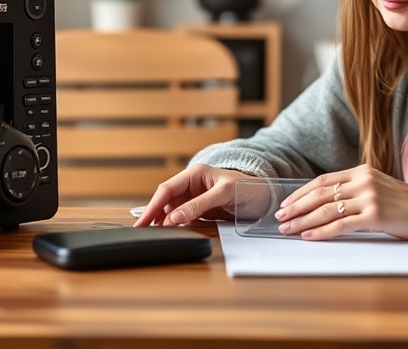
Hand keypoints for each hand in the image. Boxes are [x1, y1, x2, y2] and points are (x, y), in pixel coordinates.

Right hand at [133, 164, 256, 226]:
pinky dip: (174, 225)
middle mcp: (192, 185)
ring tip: (155, 234)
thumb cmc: (248, 188)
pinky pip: (182, 217)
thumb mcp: (224, 194)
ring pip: (171, 210)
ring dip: (163, 221)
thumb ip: (199, 205)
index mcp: (195, 174)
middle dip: (154, 215)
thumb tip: (174, 217)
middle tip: (143, 231)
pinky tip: (170, 232)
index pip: (167, 189)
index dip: (153, 205)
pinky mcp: (199, 209)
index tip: (145, 220)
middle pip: (166, 200)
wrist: (265, 196)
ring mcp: (195, 197)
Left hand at [274, 164, 407, 239]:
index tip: (286, 203)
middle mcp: (363, 181)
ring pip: (326, 209)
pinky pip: (340, 225)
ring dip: (303, 221)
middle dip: (296, 207)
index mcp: (361, 171)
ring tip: (288, 229)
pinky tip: (309, 236)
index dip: (301, 193)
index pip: (322, 180)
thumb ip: (354, 189)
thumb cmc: (403, 204)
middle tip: (280, 217)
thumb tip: (323, 202)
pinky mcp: (375, 216)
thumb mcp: (377, 187)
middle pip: (320, 194)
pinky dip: (321, 231)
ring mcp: (369, 197)